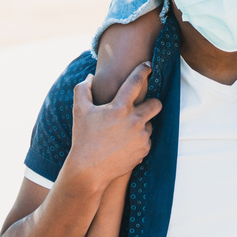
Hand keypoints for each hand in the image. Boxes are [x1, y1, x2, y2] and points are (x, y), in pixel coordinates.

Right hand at [68, 63, 162, 186]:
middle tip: (143, 105)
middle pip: (156, 104)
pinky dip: (139, 139)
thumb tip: (91, 77)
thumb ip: (83, 89)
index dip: (143, 70)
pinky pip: (147, 140)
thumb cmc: (83, 138)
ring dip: (142, 124)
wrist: (89, 170)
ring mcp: (141, 137)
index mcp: (120, 108)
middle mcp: (135, 121)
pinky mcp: (144, 150)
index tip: (148, 65)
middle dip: (152, 102)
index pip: (136, 82)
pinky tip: (125, 143)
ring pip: (150, 124)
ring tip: (124, 131)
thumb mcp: (79, 111)